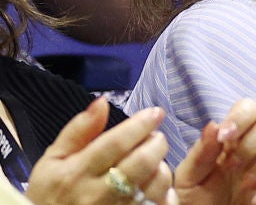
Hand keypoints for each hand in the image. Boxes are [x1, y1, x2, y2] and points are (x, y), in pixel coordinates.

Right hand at [25, 97, 174, 203]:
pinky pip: (158, 203)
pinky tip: (154, 183)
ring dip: (162, 166)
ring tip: (154, 161)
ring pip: (155, 183)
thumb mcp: (52, 161)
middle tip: (155, 137)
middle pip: (142, 162)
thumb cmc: (51, 194)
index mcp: (76, 173)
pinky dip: (163, 190)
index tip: (155, 113)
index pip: (116, 143)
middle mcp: (97, 194)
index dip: (140, 124)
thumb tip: (102, 102)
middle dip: (156, 143)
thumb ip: (78, 130)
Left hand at [174, 99, 255, 203]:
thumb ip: (200, 154)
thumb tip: (213, 125)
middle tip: (233, 165)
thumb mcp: (189, 180)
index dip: (242, 117)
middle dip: (255, 141)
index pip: (251, 107)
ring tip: (246, 186)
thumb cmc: (199, 203)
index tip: (225, 137)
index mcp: (238, 138)